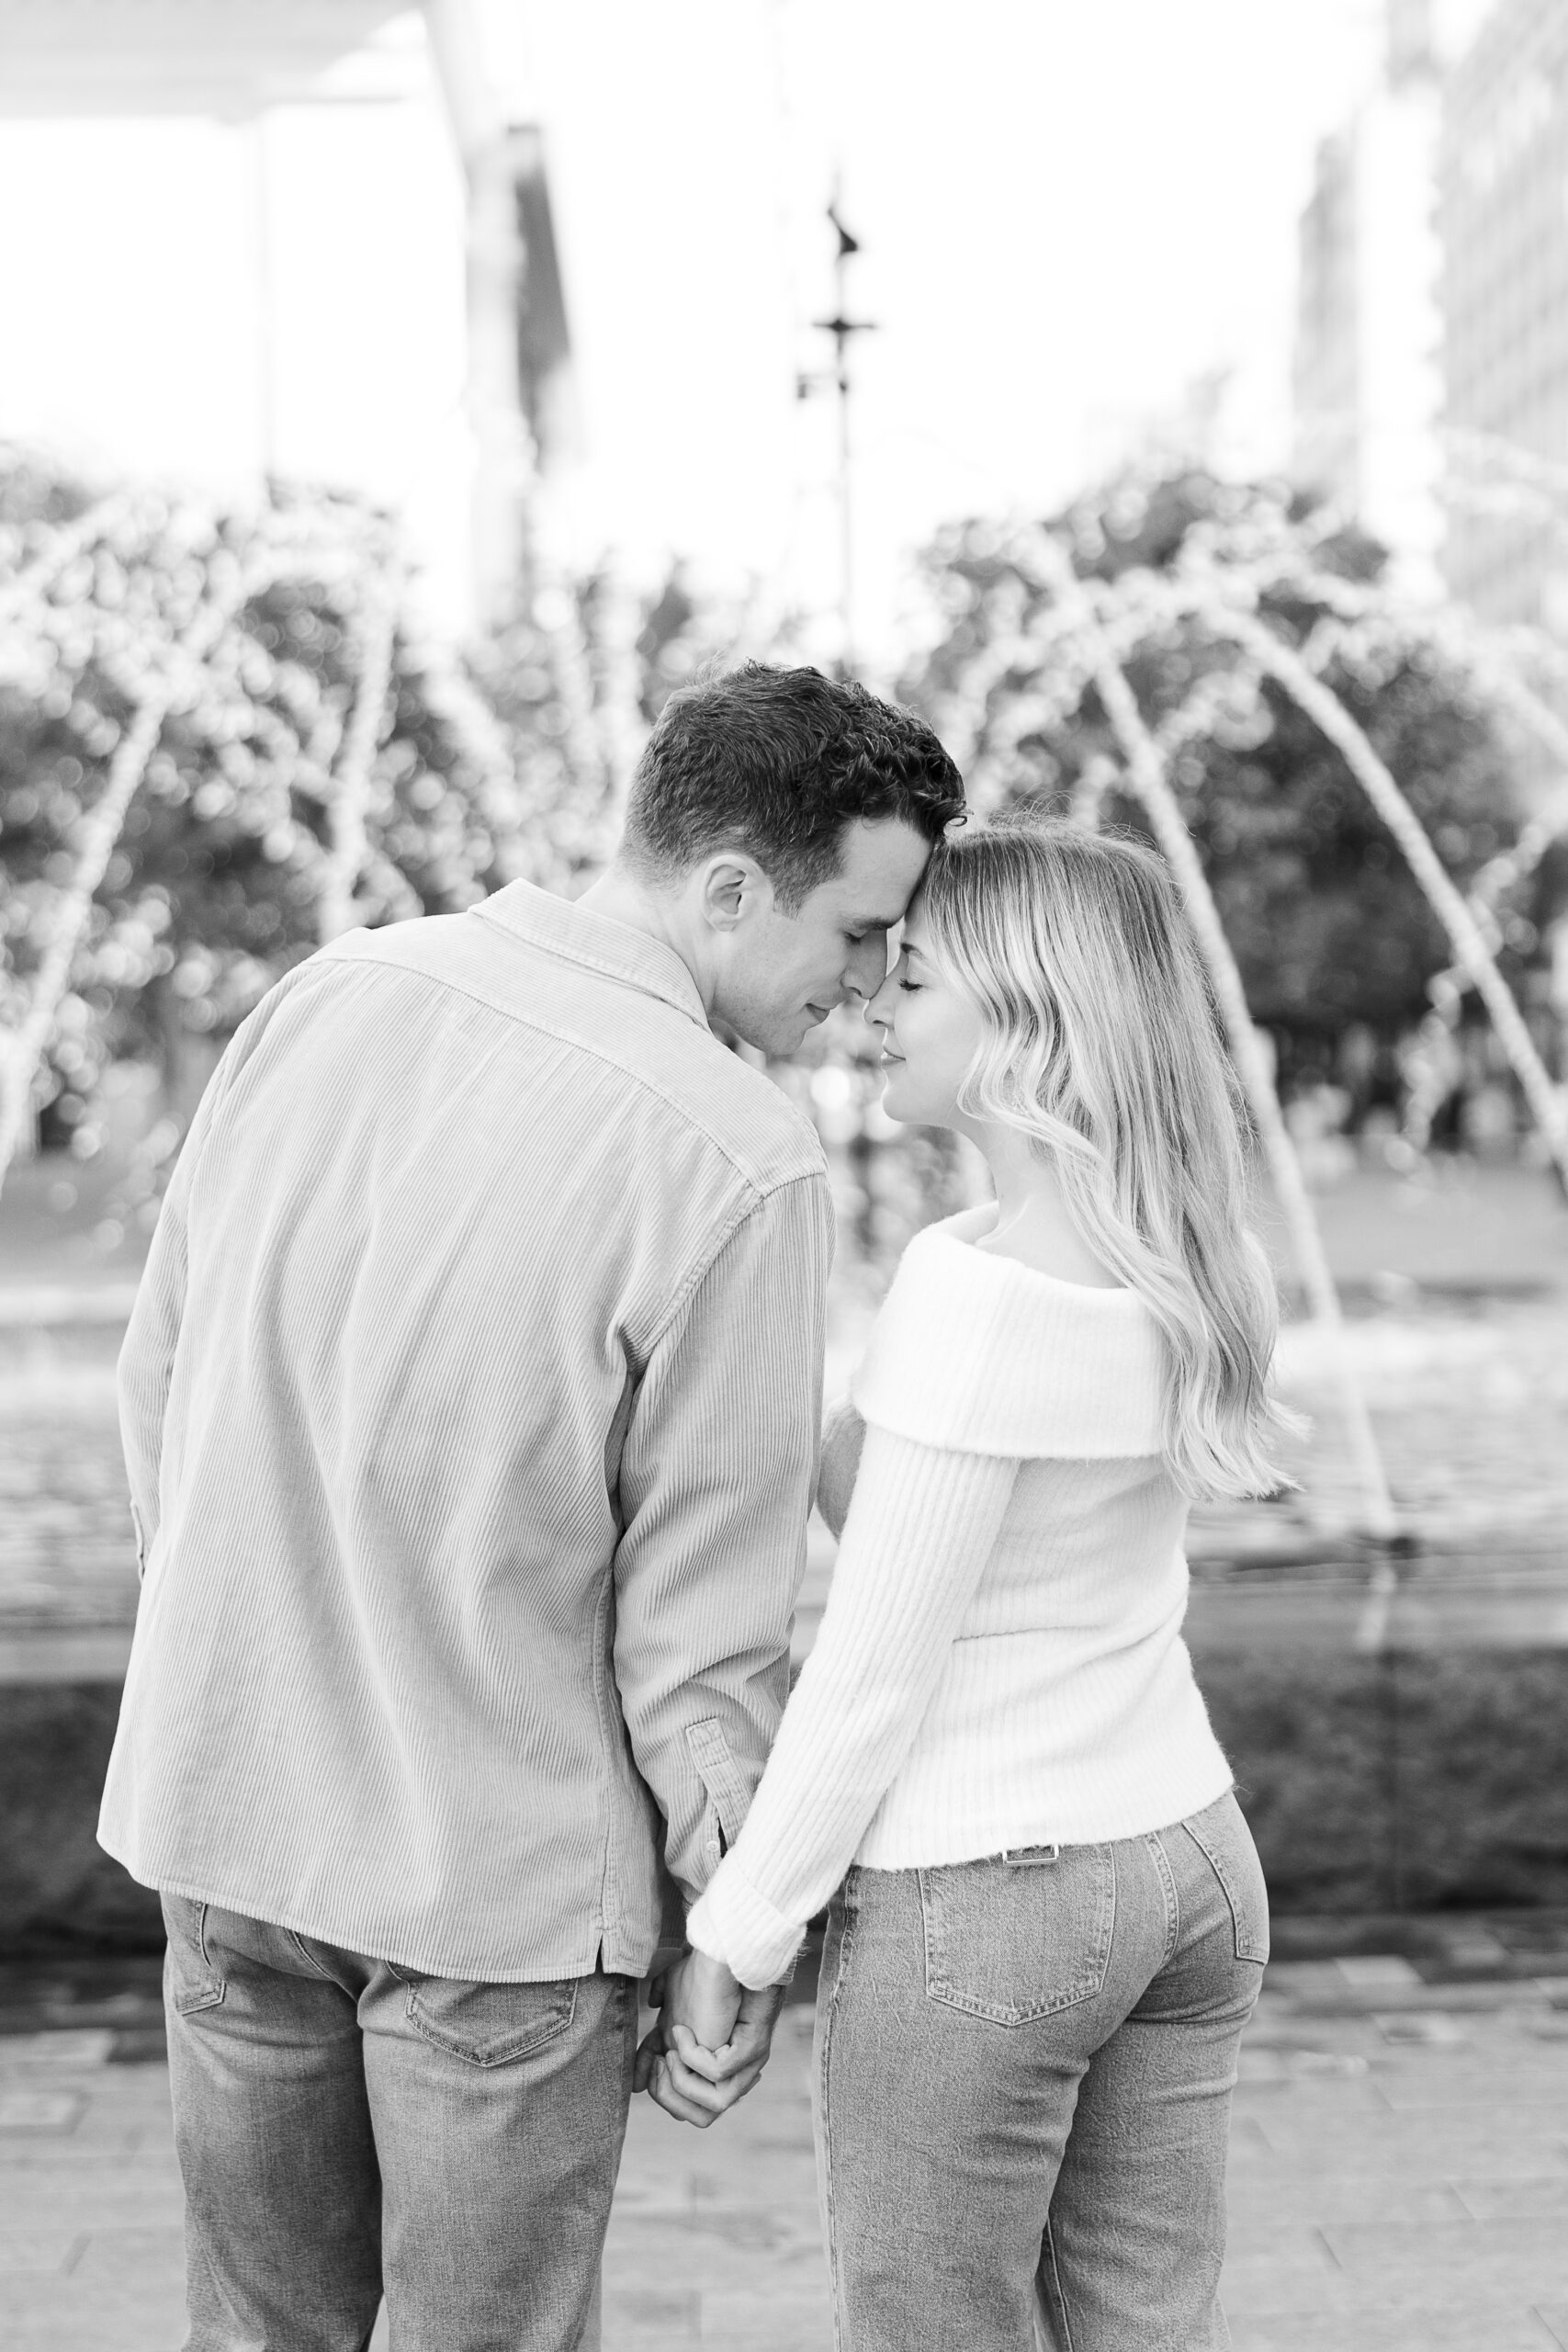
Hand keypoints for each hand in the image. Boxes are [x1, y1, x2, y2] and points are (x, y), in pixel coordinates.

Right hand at [635, 1955, 784, 2126]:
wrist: (729, 1956)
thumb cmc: (705, 1968)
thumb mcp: (674, 1987)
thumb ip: (664, 1999)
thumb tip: (652, 2006)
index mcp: (706, 2060)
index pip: (682, 2093)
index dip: (658, 2091)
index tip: (637, 2083)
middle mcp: (725, 2069)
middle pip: (693, 2113)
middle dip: (666, 2096)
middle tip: (660, 2061)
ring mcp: (740, 2065)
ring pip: (707, 2113)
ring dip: (679, 2085)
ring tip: (672, 2053)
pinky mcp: (749, 2051)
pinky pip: (717, 2077)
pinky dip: (693, 2059)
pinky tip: (685, 2034)